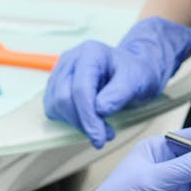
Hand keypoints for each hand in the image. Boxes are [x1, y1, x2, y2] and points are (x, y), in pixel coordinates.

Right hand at [44, 17, 190, 148]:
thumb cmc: (135, 73)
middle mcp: (71, 59)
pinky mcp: (56, 84)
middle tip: (104, 135)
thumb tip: (100, 110)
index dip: (88, 117)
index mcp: (90, 53)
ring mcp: (60, 71)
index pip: (80, 89)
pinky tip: (89, 120)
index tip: (100, 138)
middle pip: (63, 98)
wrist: (132, 71)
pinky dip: (69, 119)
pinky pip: (53, 107)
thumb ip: (119, 94)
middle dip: (82, 122)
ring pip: (55, 105)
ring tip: (100, 128)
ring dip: (76, 123)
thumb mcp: (136, 81)